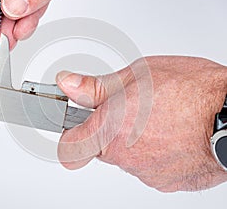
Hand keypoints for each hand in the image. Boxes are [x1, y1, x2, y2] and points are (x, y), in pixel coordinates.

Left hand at [56, 56, 226, 191]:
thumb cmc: (188, 92)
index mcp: (109, 130)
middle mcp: (123, 157)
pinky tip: (168, 132)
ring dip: (132, 138)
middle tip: (127, 109)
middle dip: (107, 129)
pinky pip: (147, 164)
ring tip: (155, 118)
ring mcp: (145, 172)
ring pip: (125, 155)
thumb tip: (67, 84)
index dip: (69, 133)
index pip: (68, 147)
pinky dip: (153, 150)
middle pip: (99, 148)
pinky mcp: (164, 181)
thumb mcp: (134, 76)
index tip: (75, 122)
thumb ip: (95, 87)